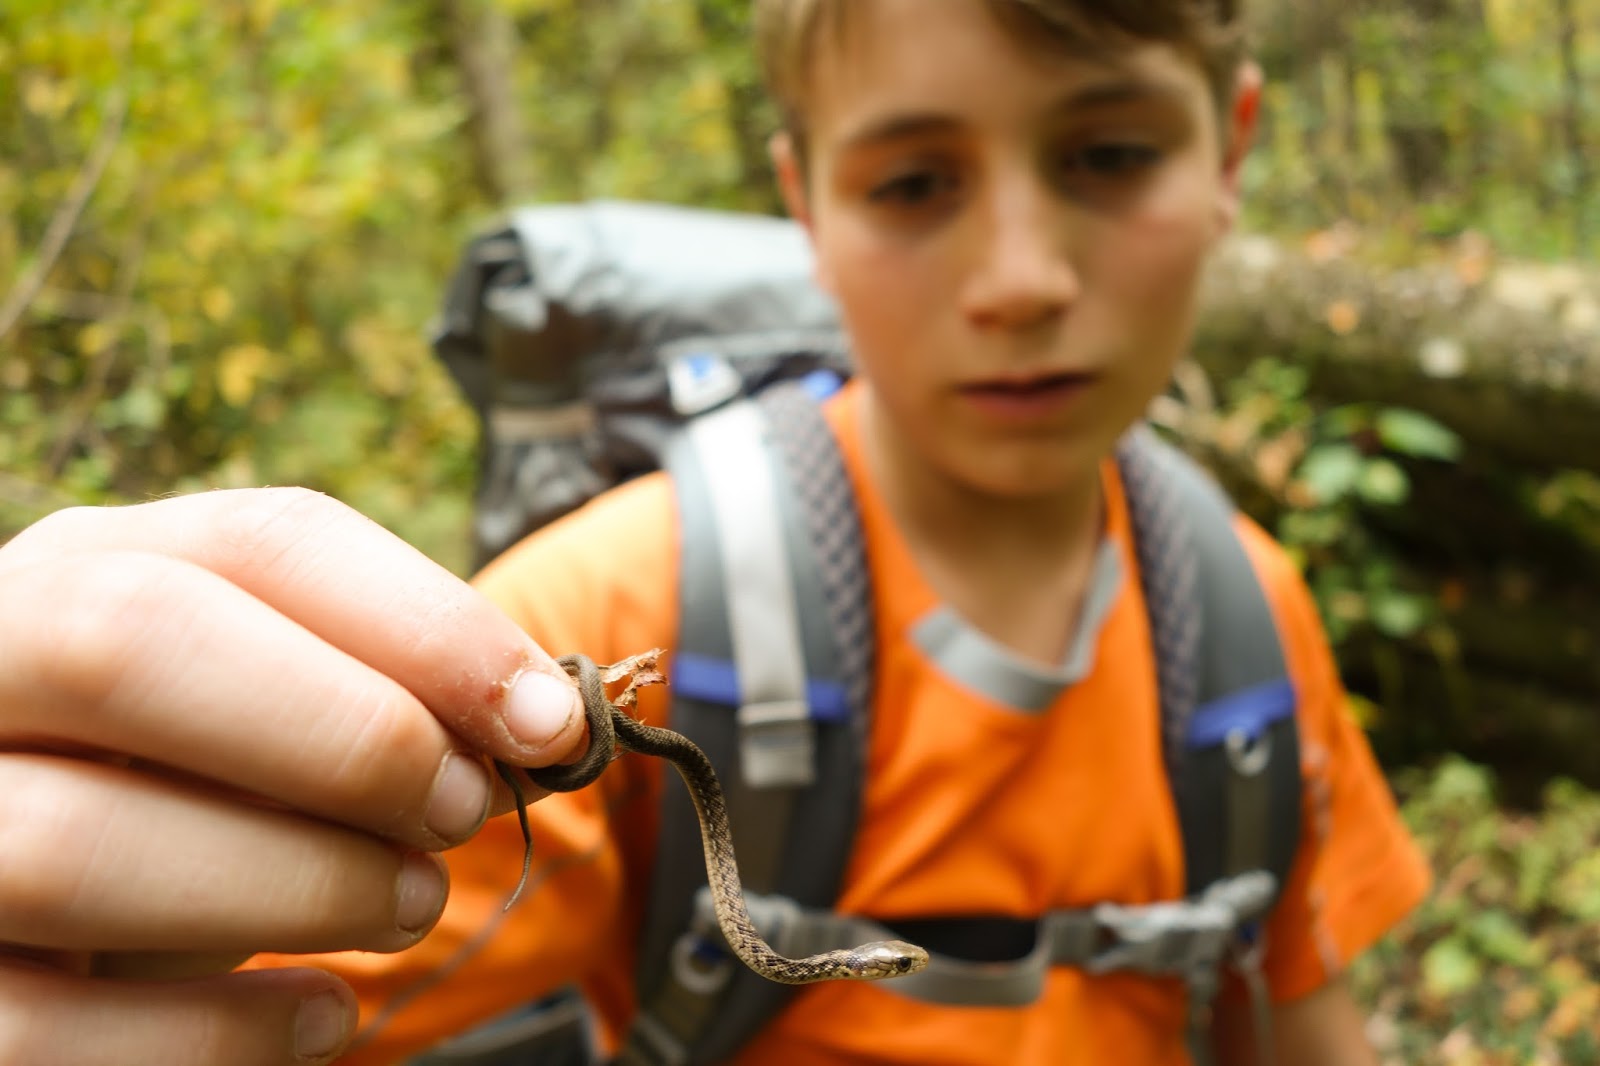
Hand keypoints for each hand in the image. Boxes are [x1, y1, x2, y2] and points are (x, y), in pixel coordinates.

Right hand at [0, 488, 586, 1064]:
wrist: (29, 903)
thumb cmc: (167, 791)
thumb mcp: (250, 712)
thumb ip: (359, 688)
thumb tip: (535, 719)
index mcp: (71, 574)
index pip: (257, 541)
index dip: (426, 622)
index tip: (550, 718)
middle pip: (132, 639)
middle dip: (346, 734)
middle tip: (464, 813)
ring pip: (76, 842)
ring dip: (298, 884)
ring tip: (406, 906)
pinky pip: (44, 1027)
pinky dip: (217, 1034)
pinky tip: (321, 1019)